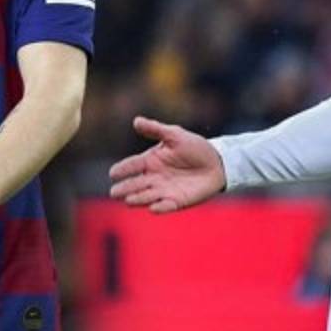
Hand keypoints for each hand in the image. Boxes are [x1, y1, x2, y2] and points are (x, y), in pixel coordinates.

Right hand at [109, 116, 225, 212]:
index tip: (113, 173)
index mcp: (151, 160)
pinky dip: (160, 208)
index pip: (132, 165)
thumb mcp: (175, 135)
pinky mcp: (177, 201)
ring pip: (147, 196)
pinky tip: (153, 208)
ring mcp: (164, 190)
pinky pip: (166, 206)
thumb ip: (155, 129)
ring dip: (138, 199)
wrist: (217, 163)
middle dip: (125, 188)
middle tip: (114, 192)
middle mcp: (154, 177)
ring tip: (129, 200)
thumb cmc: (195, 147)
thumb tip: (136, 121)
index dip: (122, 169)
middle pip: (135, 184)